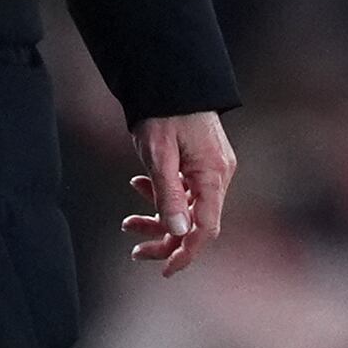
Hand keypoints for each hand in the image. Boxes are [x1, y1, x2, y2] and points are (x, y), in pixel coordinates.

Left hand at [125, 112, 235, 275]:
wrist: (169, 78)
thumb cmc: (163, 111)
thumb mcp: (160, 155)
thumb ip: (169, 195)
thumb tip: (179, 233)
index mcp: (213, 174)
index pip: (207, 227)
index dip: (188, 252)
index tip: (167, 269)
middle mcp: (218, 175)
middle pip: (196, 223)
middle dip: (165, 239)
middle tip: (136, 251)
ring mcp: (211, 169)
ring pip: (188, 209)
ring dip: (159, 219)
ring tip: (129, 224)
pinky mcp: (201, 163)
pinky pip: (185, 191)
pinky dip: (162, 196)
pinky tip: (138, 186)